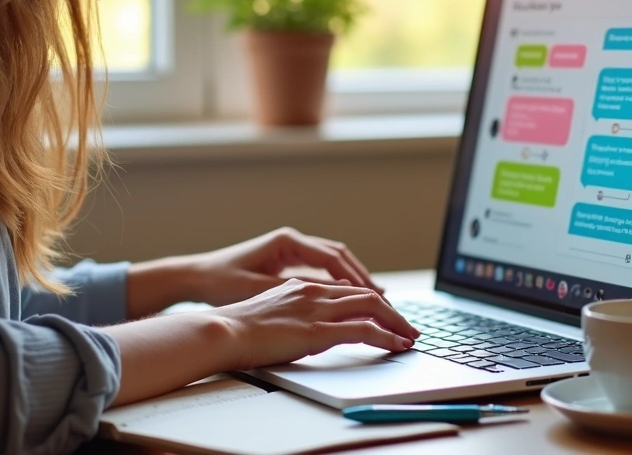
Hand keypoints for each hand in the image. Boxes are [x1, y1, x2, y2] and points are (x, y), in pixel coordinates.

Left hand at [187, 227, 383, 306]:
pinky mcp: (286, 260)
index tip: (376, 295)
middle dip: (362, 277)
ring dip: (353, 278)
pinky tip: (349, 296)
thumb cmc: (222, 283)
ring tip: (375, 298)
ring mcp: (289, 248)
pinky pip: (321, 267)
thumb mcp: (263, 290)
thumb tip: (336, 296)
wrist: (195, 277)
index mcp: (287, 242)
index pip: (333, 258)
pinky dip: (338, 280)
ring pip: (332, 260)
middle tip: (384, 298)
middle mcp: (291, 240)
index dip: (357, 279)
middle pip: (339, 256)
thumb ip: (300, 291)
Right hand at [212, 279, 420, 370]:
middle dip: (391, 310)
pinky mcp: (318, 330)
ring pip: (372, 306)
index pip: (346, 288)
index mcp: (300, 286)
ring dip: (397, 322)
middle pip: (365, 294)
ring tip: (410, 336)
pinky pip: (364, 330)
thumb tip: (306, 326)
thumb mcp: (268, 313)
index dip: (370, 300)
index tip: (384, 314)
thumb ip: (291, 312)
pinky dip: (387, 336)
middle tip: (407, 326)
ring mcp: (317, 309)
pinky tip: (398, 345)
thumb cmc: (235, 328)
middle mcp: (313, 291)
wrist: (220, 330)